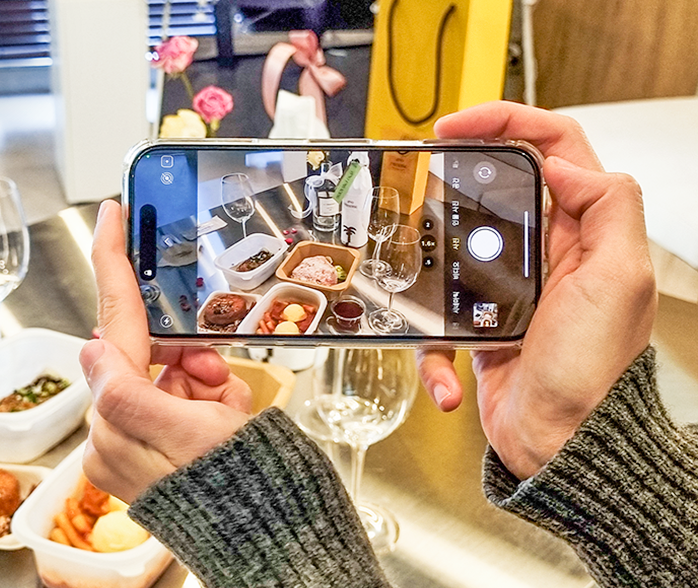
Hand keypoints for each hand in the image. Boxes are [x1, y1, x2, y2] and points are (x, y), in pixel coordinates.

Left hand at [80, 200, 251, 503]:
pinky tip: (230, 421)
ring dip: (210, 379)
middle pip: (148, 350)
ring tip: (231, 410)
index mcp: (118, 420)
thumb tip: (90, 350)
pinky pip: (189, 396)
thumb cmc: (234, 493)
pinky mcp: (167, 442)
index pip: (111, 326)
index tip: (111, 216)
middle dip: (189, 352)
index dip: (111, 264)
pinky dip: (215, 398)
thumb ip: (127, 391)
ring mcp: (145, 436)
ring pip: (176, 370)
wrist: (271, 538)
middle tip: (218, 374)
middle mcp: (122, 428)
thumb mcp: (186, 435)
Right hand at [417, 101, 656, 479]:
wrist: (562, 446)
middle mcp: (548, 253)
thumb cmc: (593, 373)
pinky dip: (434, 350)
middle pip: (495, 189)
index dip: (505, 122)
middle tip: (416, 179)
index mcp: (585, 232)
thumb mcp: (619, 280)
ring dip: (429, 265)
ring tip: (413, 277)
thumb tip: (566, 164)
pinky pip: (440, 321)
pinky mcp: (479, 325)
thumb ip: (608, 208)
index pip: (552, 149)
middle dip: (454, 181)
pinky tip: (446, 374)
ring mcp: (509, 288)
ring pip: (455, 248)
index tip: (455, 127)